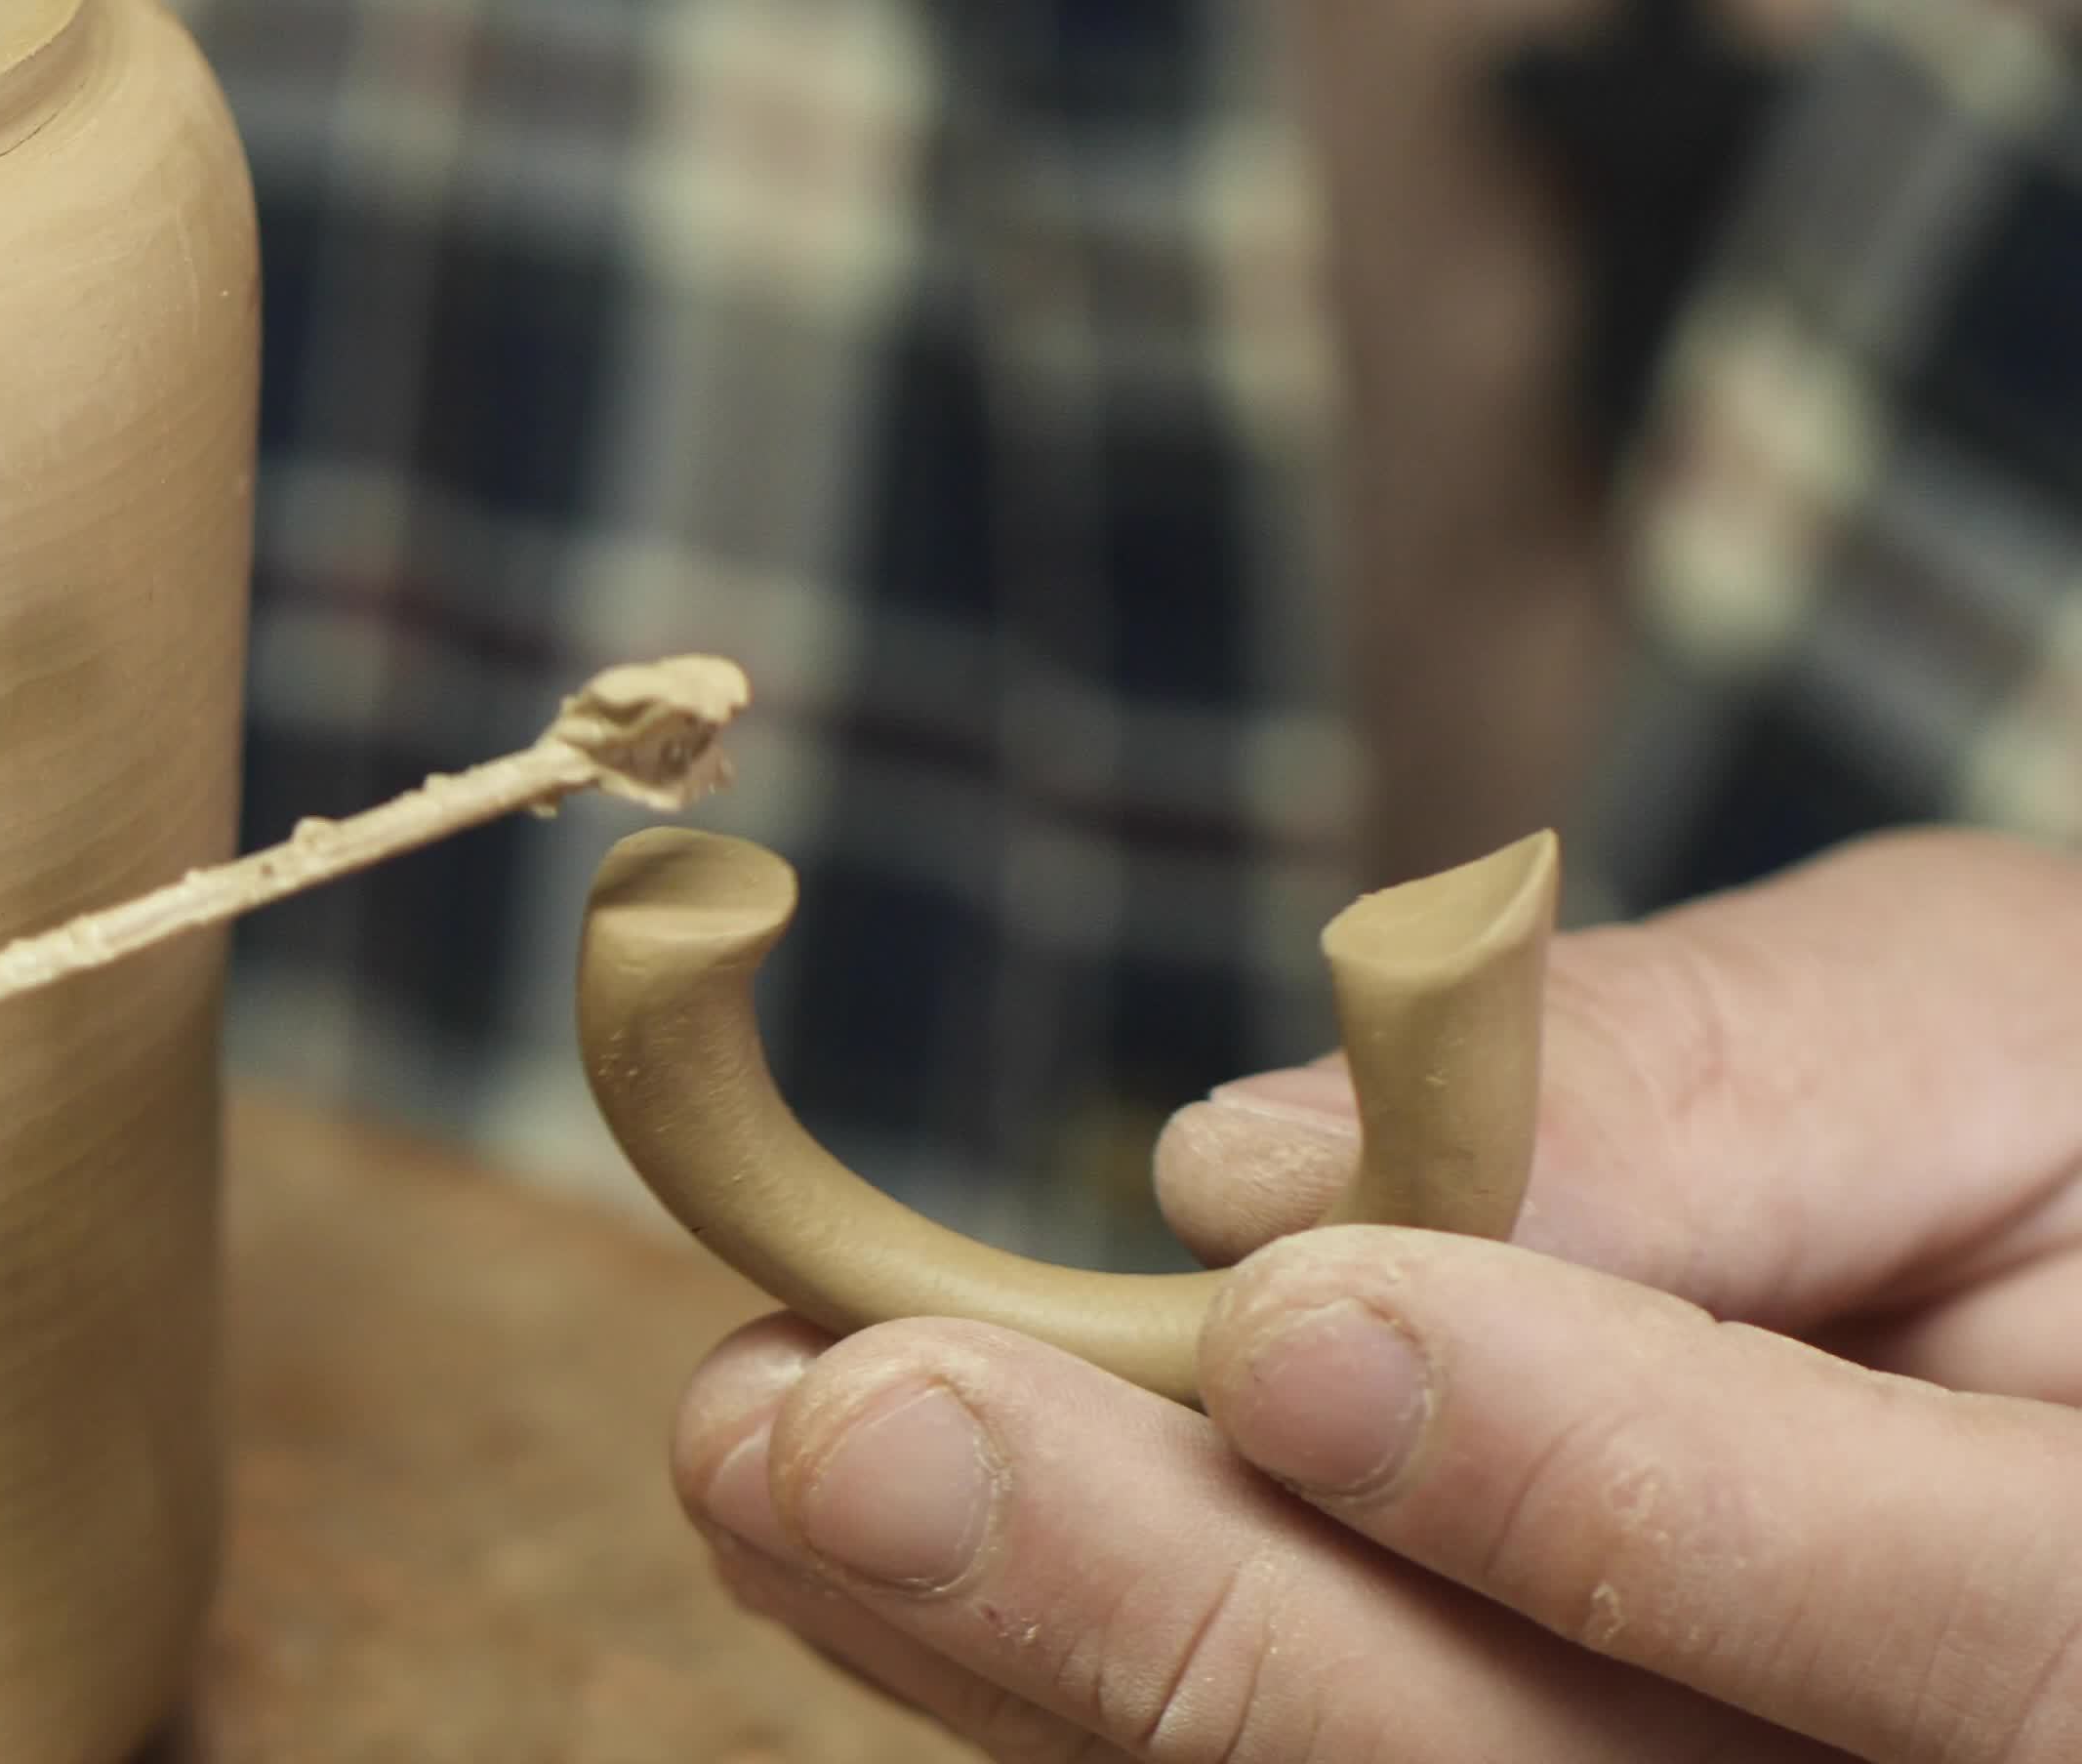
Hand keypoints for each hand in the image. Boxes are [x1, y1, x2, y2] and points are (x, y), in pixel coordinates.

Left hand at [674, 827, 2081, 1760]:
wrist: (2056, 1325)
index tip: (1291, 1318)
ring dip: (1041, 1666)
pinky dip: (1033, 1689)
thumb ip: (1729, 1091)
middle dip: (1200, 1624)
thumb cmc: (2050, 1141)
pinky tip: (837, 1536)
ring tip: (767, 1442)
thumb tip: (1267, 1175)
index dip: (1623, 1496)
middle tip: (858, 1422)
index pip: (1985, 1642)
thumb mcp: (1995, 1031)